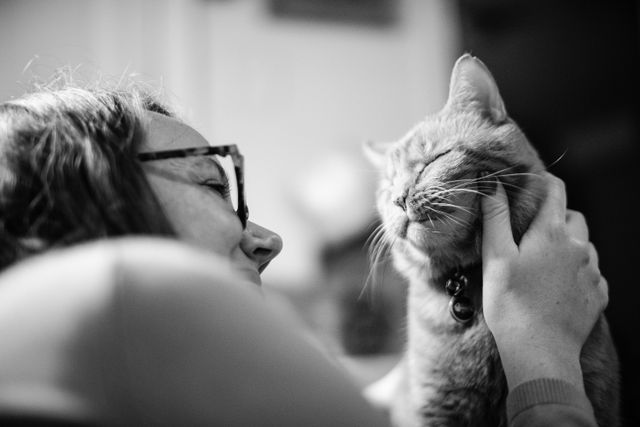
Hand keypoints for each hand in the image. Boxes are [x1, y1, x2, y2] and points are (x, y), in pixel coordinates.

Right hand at [481, 172, 607, 390]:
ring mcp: (592, 272)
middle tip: (531, 231)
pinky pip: (591, 273)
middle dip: (555, 217)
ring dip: (567, 246)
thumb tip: (493, 183)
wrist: (539, 352)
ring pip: (584, 245)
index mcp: (551, 233)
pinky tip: (557, 287)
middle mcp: (579, 247)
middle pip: (573, 217)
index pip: (556, 190)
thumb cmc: (510, 303)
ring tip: (542, 264)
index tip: (530, 182)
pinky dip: (577, 272)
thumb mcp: (495, 257)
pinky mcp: (598, 295)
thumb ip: (494, 217)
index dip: (543, 180)